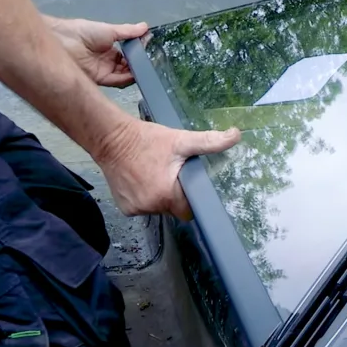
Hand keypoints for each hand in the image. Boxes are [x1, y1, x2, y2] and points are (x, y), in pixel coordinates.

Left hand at [47, 16, 148, 86]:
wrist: (64, 41)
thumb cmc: (83, 32)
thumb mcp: (109, 30)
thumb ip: (128, 31)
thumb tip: (145, 27)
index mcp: (108, 48)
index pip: (127, 54)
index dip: (138, 53)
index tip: (149, 50)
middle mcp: (106, 61)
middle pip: (127, 67)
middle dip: (138, 64)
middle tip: (150, 61)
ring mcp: (104, 71)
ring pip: (124, 75)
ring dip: (135, 72)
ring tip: (146, 66)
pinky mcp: (101, 79)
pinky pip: (118, 81)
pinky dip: (128, 78)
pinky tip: (136, 73)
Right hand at [97, 120, 241, 219]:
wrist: (110, 138)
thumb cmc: (146, 140)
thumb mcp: (181, 140)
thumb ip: (210, 141)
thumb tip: (235, 136)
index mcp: (166, 195)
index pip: (188, 210)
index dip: (192, 199)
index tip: (190, 186)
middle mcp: (150, 206)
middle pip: (173, 209)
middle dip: (176, 195)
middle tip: (171, 174)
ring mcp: (135, 209)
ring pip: (158, 209)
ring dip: (160, 196)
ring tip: (156, 174)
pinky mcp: (124, 208)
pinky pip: (142, 207)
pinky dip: (145, 197)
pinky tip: (143, 180)